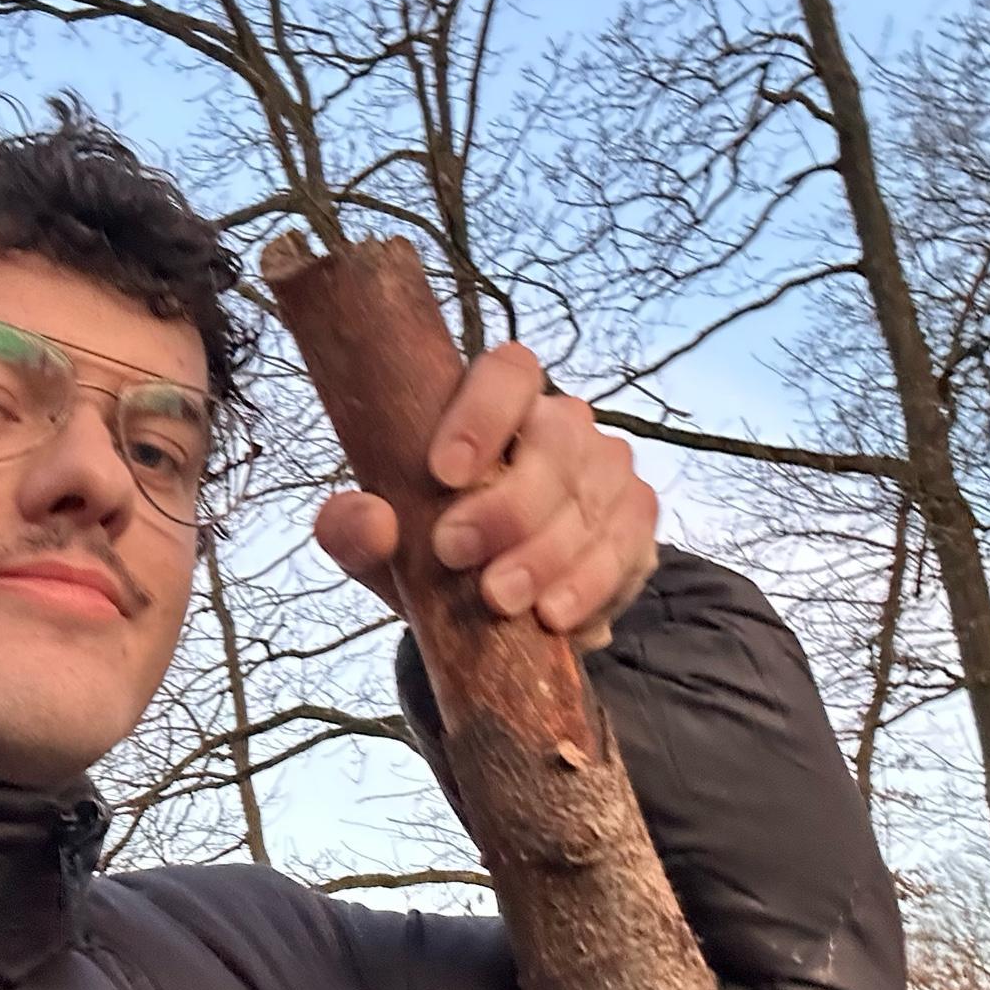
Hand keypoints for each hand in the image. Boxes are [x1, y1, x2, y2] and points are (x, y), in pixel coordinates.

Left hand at [314, 342, 658, 651]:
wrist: (489, 613)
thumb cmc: (430, 553)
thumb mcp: (380, 548)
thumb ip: (355, 529)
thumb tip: (371, 522)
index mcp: (498, 405)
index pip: (510, 372)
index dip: (482, 413)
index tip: (442, 473)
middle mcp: (562, 426)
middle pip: (557, 441)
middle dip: (509, 504)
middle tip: (456, 554)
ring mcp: (606, 473)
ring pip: (591, 498)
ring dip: (545, 554)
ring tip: (499, 601)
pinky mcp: (634, 525)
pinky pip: (626, 546)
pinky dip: (589, 585)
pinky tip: (553, 617)